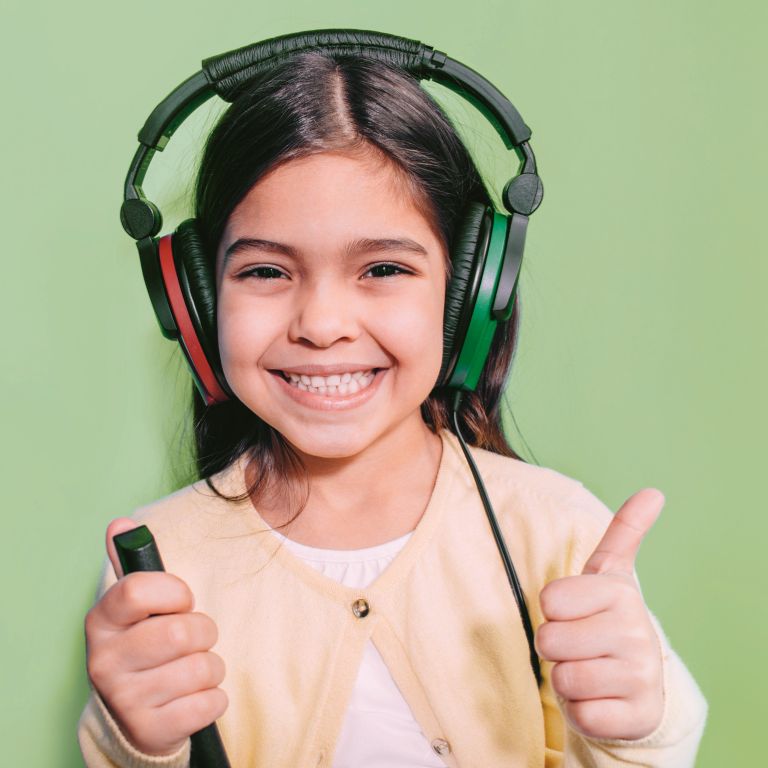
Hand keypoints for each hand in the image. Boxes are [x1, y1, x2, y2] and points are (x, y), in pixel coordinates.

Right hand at [84, 518, 227, 755]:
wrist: (139, 717)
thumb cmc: (146, 647)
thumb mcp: (136, 608)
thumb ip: (132, 564)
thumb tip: (120, 524)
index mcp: (101, 622)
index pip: (138, 589)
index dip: (174, 591)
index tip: (181, 600)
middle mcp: (104, 662)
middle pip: (181, 630)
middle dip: (204, 631)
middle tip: (194, 638)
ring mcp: (125, 700)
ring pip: (202, 667)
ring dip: (212, 666)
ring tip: (192, 669)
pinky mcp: (152, 731)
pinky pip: (211, 702)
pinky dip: (214, 697)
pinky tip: (193, 698)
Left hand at [535, 488, 664, 740]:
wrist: (639, 682)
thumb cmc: (609, 620)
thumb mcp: (612, 574)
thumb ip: (625, 531)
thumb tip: (654, 492)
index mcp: (620, 593)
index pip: (550, 600)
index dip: (553, 611)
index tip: (574, 612)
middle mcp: (637, 633)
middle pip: (550, 641)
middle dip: (556, 647)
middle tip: (580, 645)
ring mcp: (640, 676)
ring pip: (564, 679)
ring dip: (567, 679)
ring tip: (590, 669)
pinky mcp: (636, 716)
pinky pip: (583, 715)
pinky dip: (582, 710)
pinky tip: (602, 699)